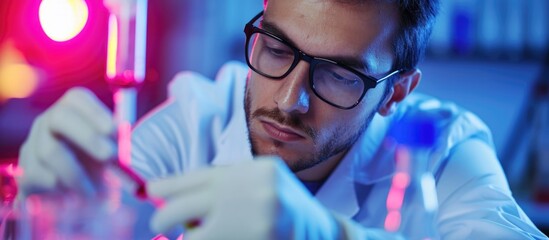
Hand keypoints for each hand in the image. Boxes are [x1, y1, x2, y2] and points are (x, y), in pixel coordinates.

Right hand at [17, 87, 115, 198]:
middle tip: (111, 156)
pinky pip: (39, 176)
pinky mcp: (25, 172)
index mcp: (71, 111)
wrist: (68, 194)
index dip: (95, 112)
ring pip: (51, 151)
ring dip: (78, 172)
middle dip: (88, 136)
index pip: (77, 98)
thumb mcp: (111, 154)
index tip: (114, 130)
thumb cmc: (95, 164)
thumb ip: (120, 150)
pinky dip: (60, 188)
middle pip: (59, 118)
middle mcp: (47, 122)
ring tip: (95, 190)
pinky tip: (71, 195)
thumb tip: (130, 153)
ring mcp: (32, 145)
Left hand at [148, 156, 339, 238]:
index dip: (163, 187)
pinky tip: (224, 237)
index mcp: (245, 172)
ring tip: (212, 232)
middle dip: (164, 218)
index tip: (150, 190)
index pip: (189, 179)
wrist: (320, 231)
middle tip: (162, 223)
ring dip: (194, 236)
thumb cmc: (282, 201)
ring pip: (191, 237)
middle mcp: (245, 196)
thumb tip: (171, 191)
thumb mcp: (256, 178)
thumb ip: (221, 181)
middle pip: (176, 210)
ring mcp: (249, 224)